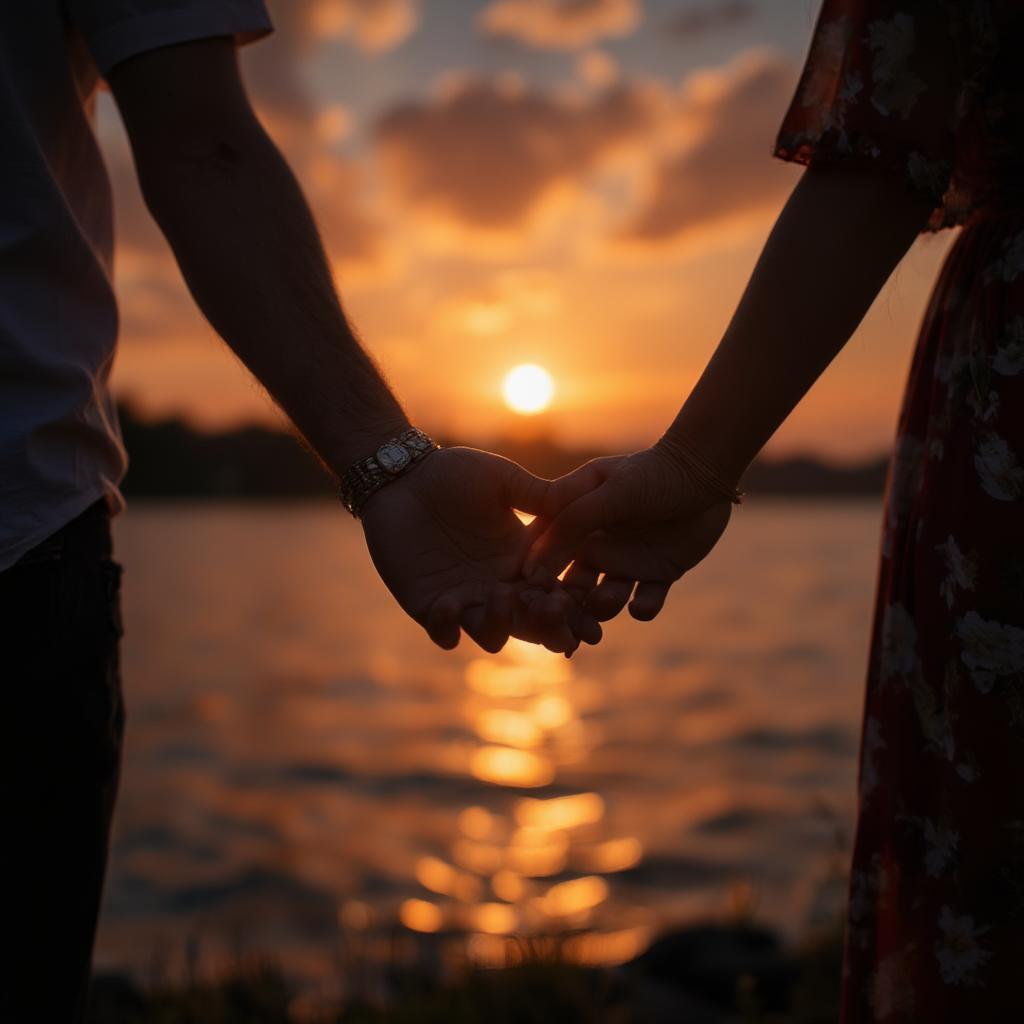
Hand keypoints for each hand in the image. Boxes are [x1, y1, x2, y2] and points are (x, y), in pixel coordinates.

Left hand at [361, 446, 601, 653]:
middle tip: (554, 613)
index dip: (577, 608)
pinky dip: (448, 627)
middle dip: (549, 627)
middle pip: (533, 624)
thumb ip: (541, 498)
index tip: (595, 614)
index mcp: (523, 561)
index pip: (558, 594)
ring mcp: (465, 600)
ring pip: (493, 634)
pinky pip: (444, 633)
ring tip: (501, 596)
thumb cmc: (454, 473)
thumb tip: (587, 504)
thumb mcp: (505, 481)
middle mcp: (499, 588)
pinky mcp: (429, 606)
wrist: (403, 475)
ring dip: (502, 624)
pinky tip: (449, 602)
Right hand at [525, 446, 732, 621]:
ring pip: (604, 600)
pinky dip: (642, 608)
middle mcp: (595, 547)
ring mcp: (626, 563)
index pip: (544, 557)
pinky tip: (641, 605)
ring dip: (604, 606)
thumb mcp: (606, 491)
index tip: (532, 593)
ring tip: (610, 598)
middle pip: (570, 587)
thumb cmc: (650, 472)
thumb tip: (534, 565)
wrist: (703, 471)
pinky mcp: (657, 575)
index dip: (536, 578)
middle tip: (569, 615)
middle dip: (569, 604)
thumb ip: (571, 522)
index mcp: (573, 524)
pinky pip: (645, 603)